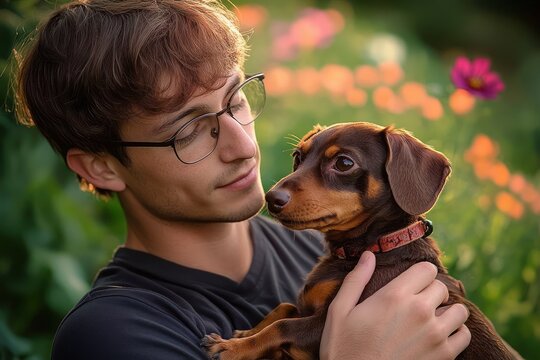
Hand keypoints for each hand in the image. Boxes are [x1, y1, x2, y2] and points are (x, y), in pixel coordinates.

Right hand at [320, 251, 470, 359]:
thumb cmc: (343, 348)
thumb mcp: (340, 310)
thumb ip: (356, 279)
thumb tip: (368, 255)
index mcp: (394, 295)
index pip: (427, 269)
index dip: (419, 274)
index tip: (410, 284)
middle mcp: (419, 311)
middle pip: (441, 287)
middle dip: (430, 292)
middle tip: (415, 304)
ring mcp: (434, 334)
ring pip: (458, 310)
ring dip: (446, 312)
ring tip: (430, 319)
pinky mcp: (443, 356)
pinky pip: (464, 335)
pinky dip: (455, 333)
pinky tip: (437, 336)